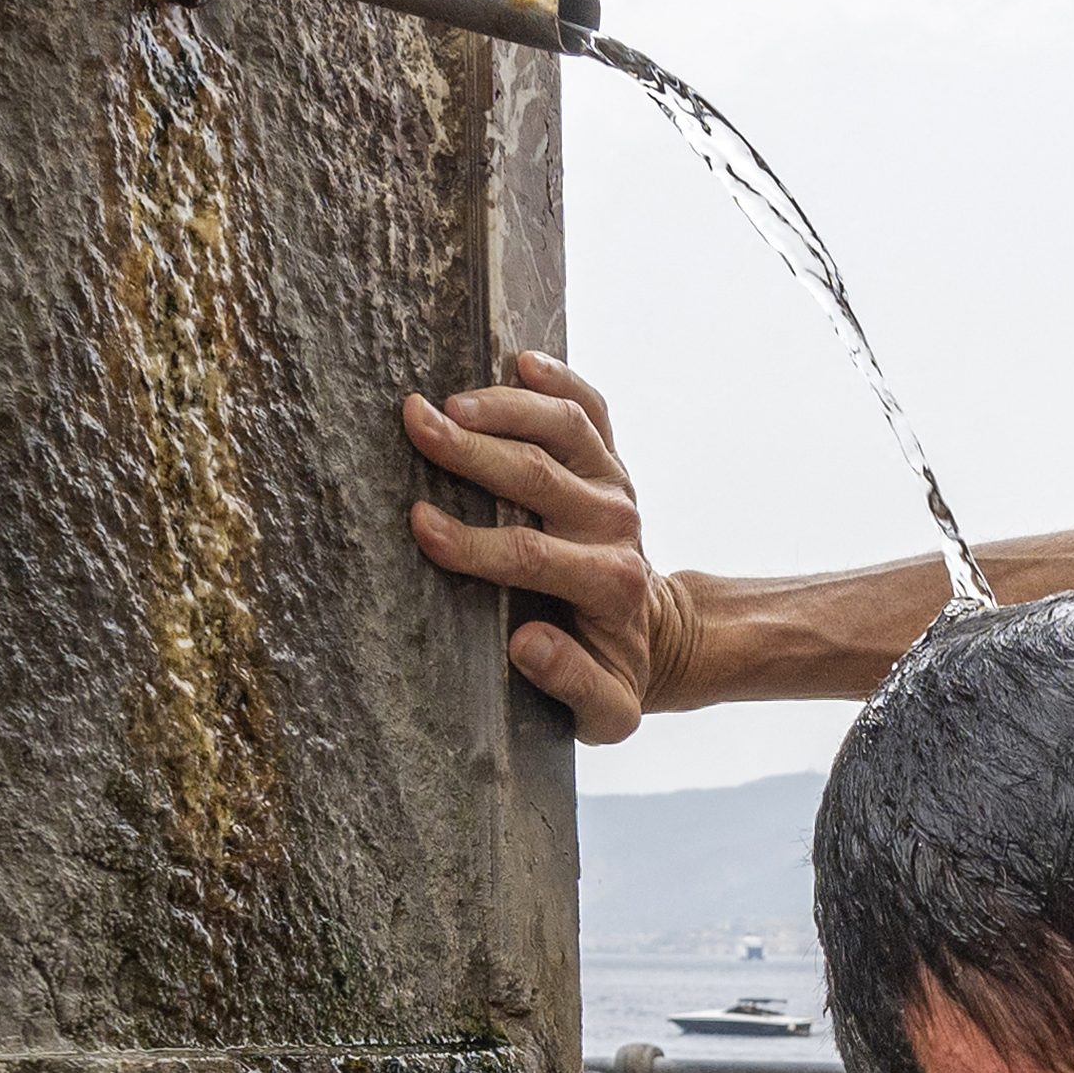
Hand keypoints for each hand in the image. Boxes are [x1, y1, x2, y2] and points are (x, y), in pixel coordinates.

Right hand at [404, 351, 696, 739]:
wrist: (658, 639)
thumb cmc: (612, 673)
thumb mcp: (604, 712)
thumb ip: (572, 685)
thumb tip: (526, 644)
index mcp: (610, 584)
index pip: (532, 554)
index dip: (475, 541)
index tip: (421, 524)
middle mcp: (616, 525)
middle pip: (541, 476)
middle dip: (474, 450)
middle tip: (415, 424)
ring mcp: (615, 485)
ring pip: (565, 427)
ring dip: (505, 405)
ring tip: (446, 398)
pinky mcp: (610, 462)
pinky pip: (590, 409)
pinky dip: (559, 379)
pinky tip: (518, 360)